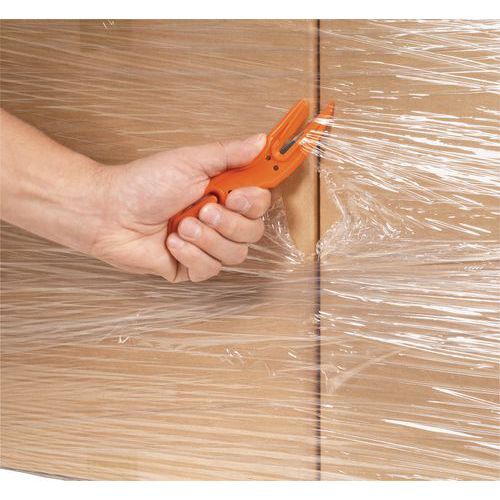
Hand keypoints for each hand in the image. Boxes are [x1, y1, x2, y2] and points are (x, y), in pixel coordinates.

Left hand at [91, 134, 270, 281]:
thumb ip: (228, 153)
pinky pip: (210, 270)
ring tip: (182, 224)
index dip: (254, 202)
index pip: (260, 202)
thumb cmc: (143, 183)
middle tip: (204, 208)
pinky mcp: (191, 267)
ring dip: (207, 238)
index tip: (237, 195)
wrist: (109, 213)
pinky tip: (172, 243)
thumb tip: (261, 141)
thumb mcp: (189, 161)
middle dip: (228, 223)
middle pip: (253, 232)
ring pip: (235, 254)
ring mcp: (206, 246)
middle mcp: (219, 221)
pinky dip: (191, 255)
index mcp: (223, 193)